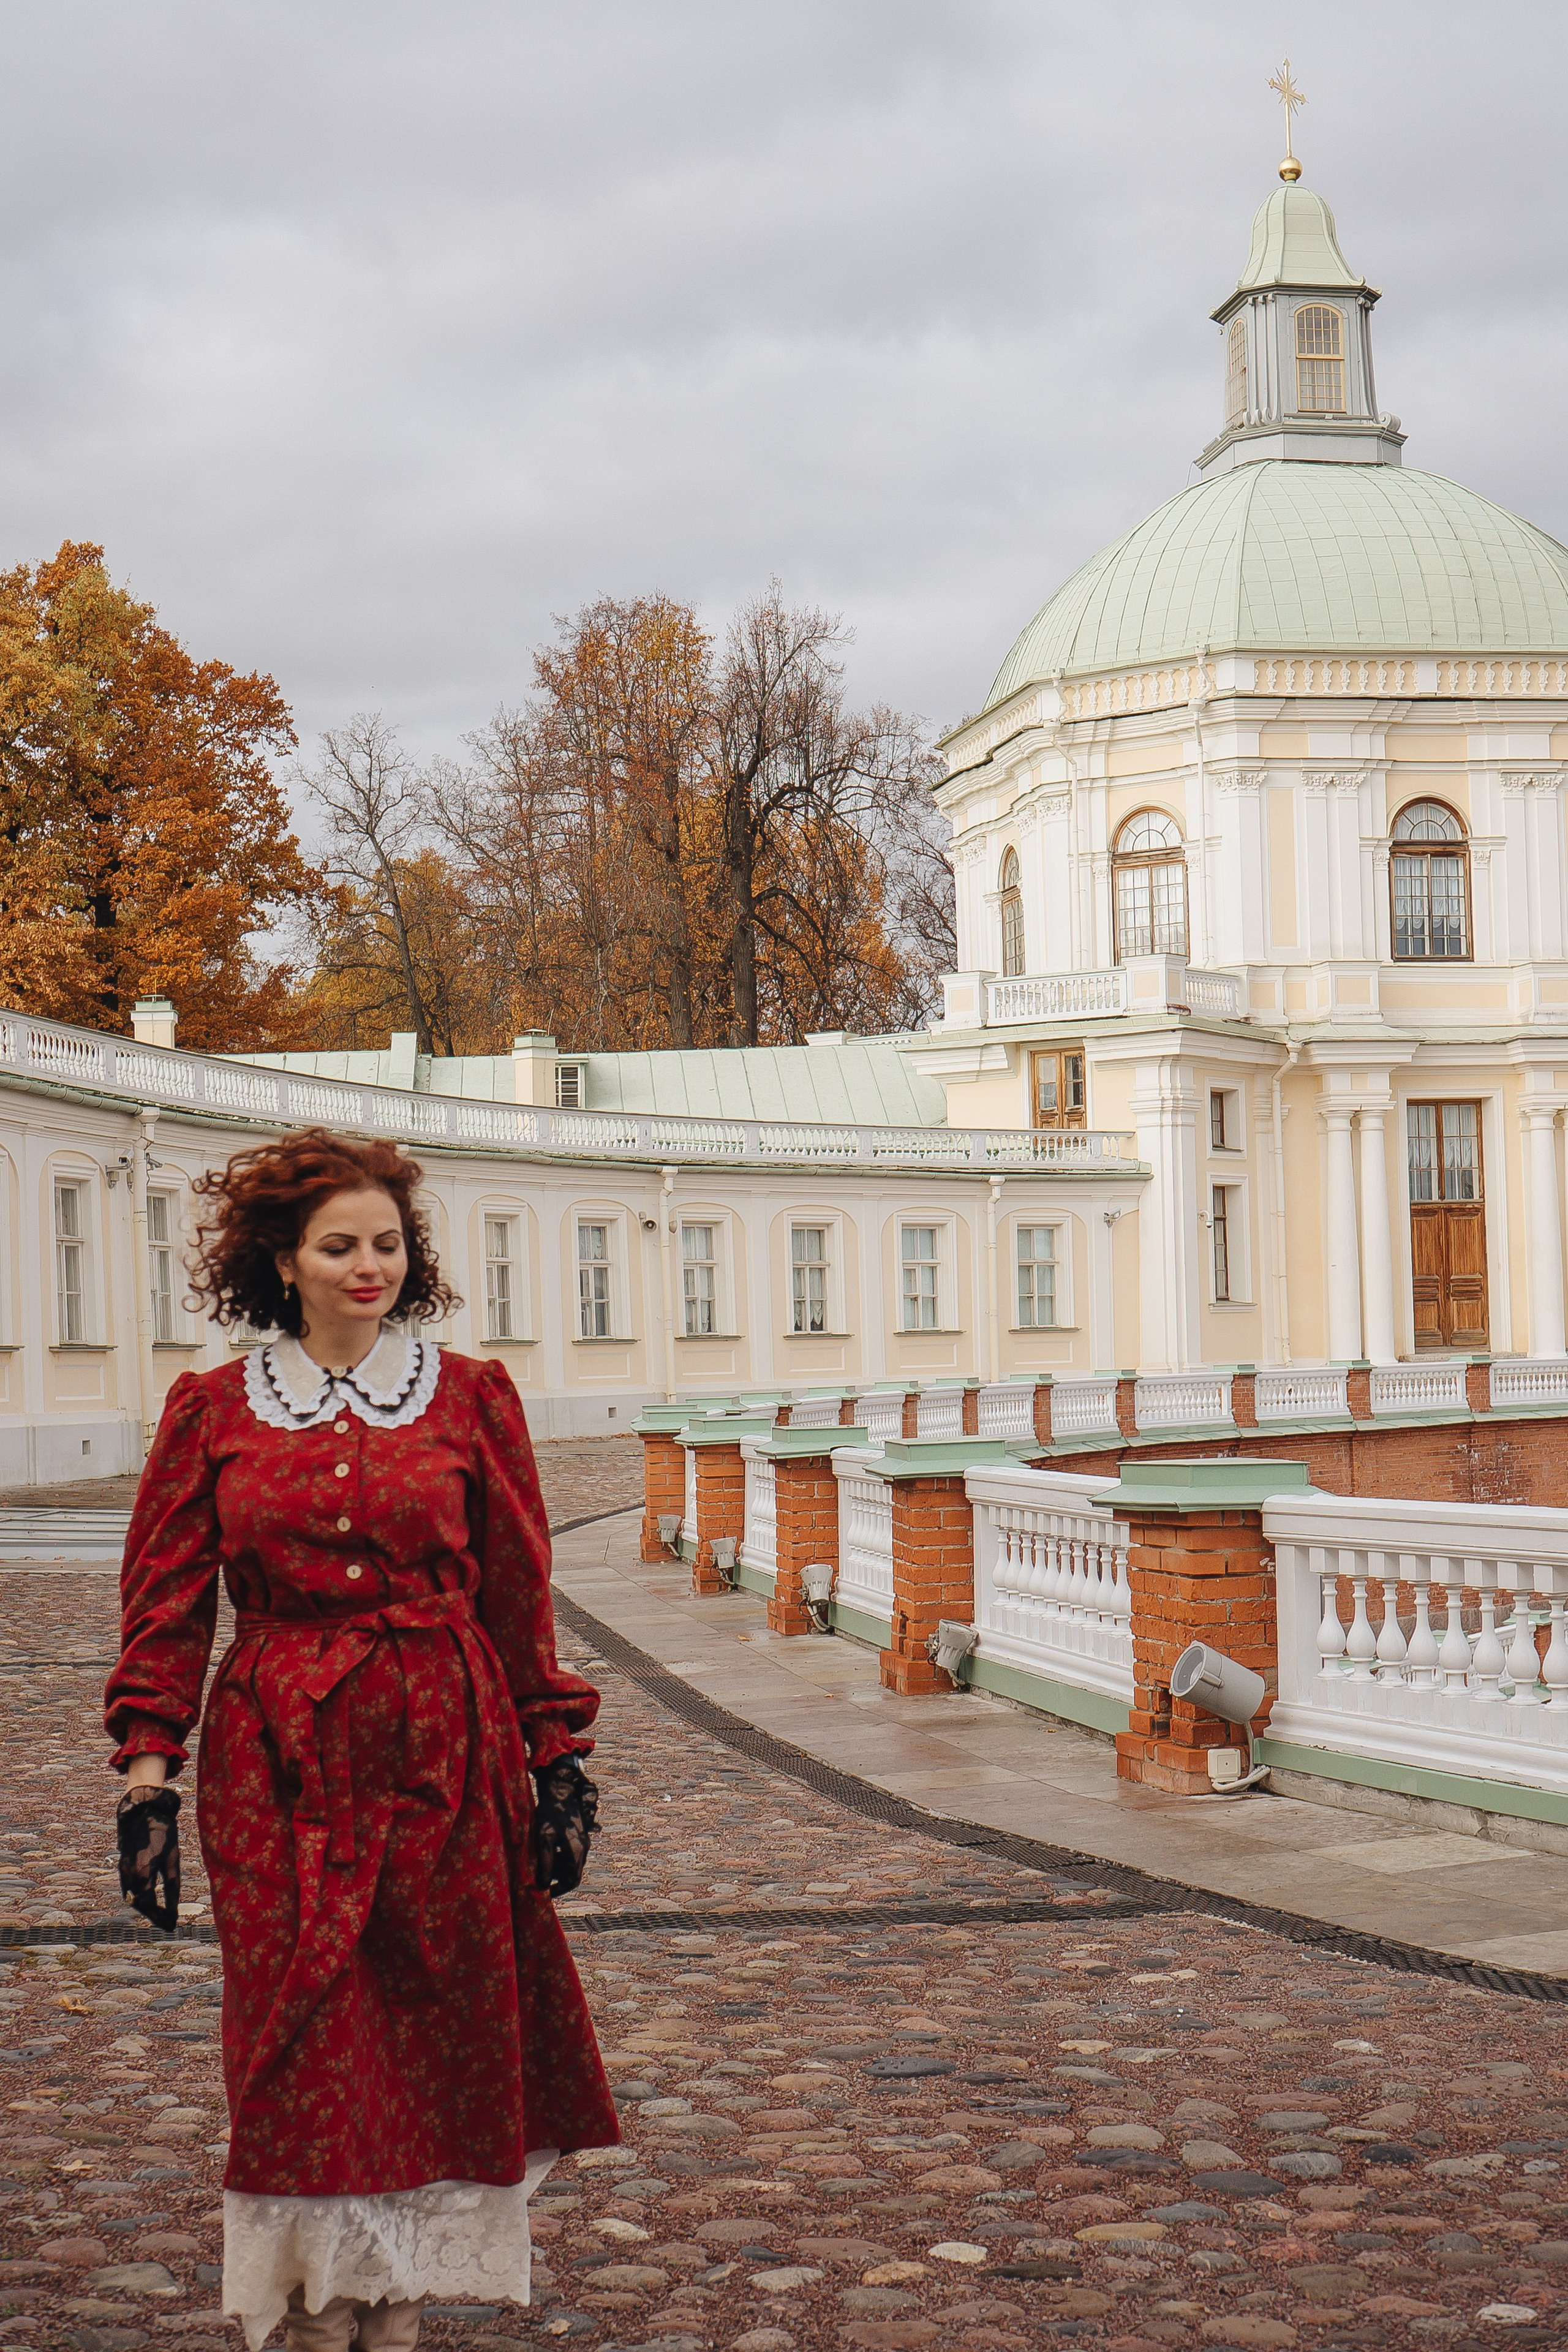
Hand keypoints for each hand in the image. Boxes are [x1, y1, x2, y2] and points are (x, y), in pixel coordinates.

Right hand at [116, 1785, 180, 1931]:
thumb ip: (172, 1886)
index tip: (172, 1925)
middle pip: (140, 1904)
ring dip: (146, 1908)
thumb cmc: (163, 1833)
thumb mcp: (172, 1858)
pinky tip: (148, 1899)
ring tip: (161, 1914)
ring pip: (132, 1898)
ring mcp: (123, 1869)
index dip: (160, 1917)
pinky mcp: (122, 1865)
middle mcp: (129, 1874)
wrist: (143, 1810)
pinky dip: (138, 1897)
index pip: (149, 1905)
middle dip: (154, 1916)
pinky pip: (128, 1888)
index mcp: (143, 1873)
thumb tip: (174, 1910)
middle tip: (168, 1924)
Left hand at [531, 1754, 598, 1897]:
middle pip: (570, 1873)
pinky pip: (567, 1852)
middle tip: (537, 1877)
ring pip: (568, 1862)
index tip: (543, 1892)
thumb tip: (542, 1885)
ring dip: (555, 1866)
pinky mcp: (576, 1834)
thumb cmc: (551, 1813)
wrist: (560, 1789)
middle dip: (554, 1878)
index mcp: (576, 1851)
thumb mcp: (544, 1839)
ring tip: (538, 1863)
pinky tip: (543, 1849)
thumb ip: (545, 1863)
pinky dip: (556, 1856)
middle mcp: (582, 1848)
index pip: (571, 1881)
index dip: (558, 1890)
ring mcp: (580, 1840)